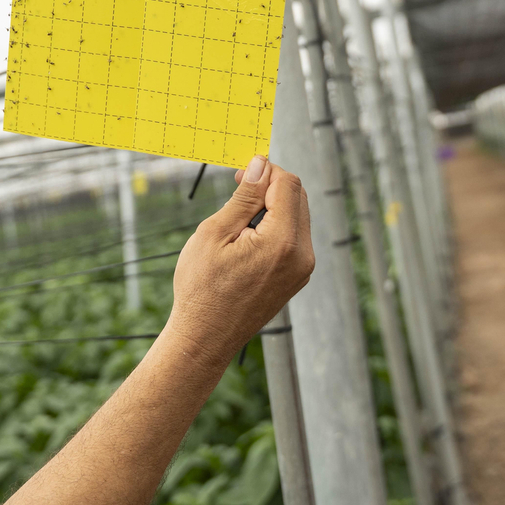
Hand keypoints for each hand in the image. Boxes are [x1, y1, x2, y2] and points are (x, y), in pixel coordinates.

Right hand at [165, 156, 313, 372]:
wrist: (205, 338)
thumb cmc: (201, 288)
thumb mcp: (215, 233)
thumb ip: (244, 197)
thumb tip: (261, 165)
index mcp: (283, 242)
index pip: (288, 184)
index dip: (264, 171)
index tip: (239, 175)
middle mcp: (302, 256)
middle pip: (298, 197)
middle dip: (270, 186)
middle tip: (237, 188)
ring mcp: (302, 269)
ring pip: (297, 216)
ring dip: (272, 206)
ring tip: (238, 219)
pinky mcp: (297, 278)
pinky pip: (294, 238)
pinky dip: (276, 226)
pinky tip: (248, 237)